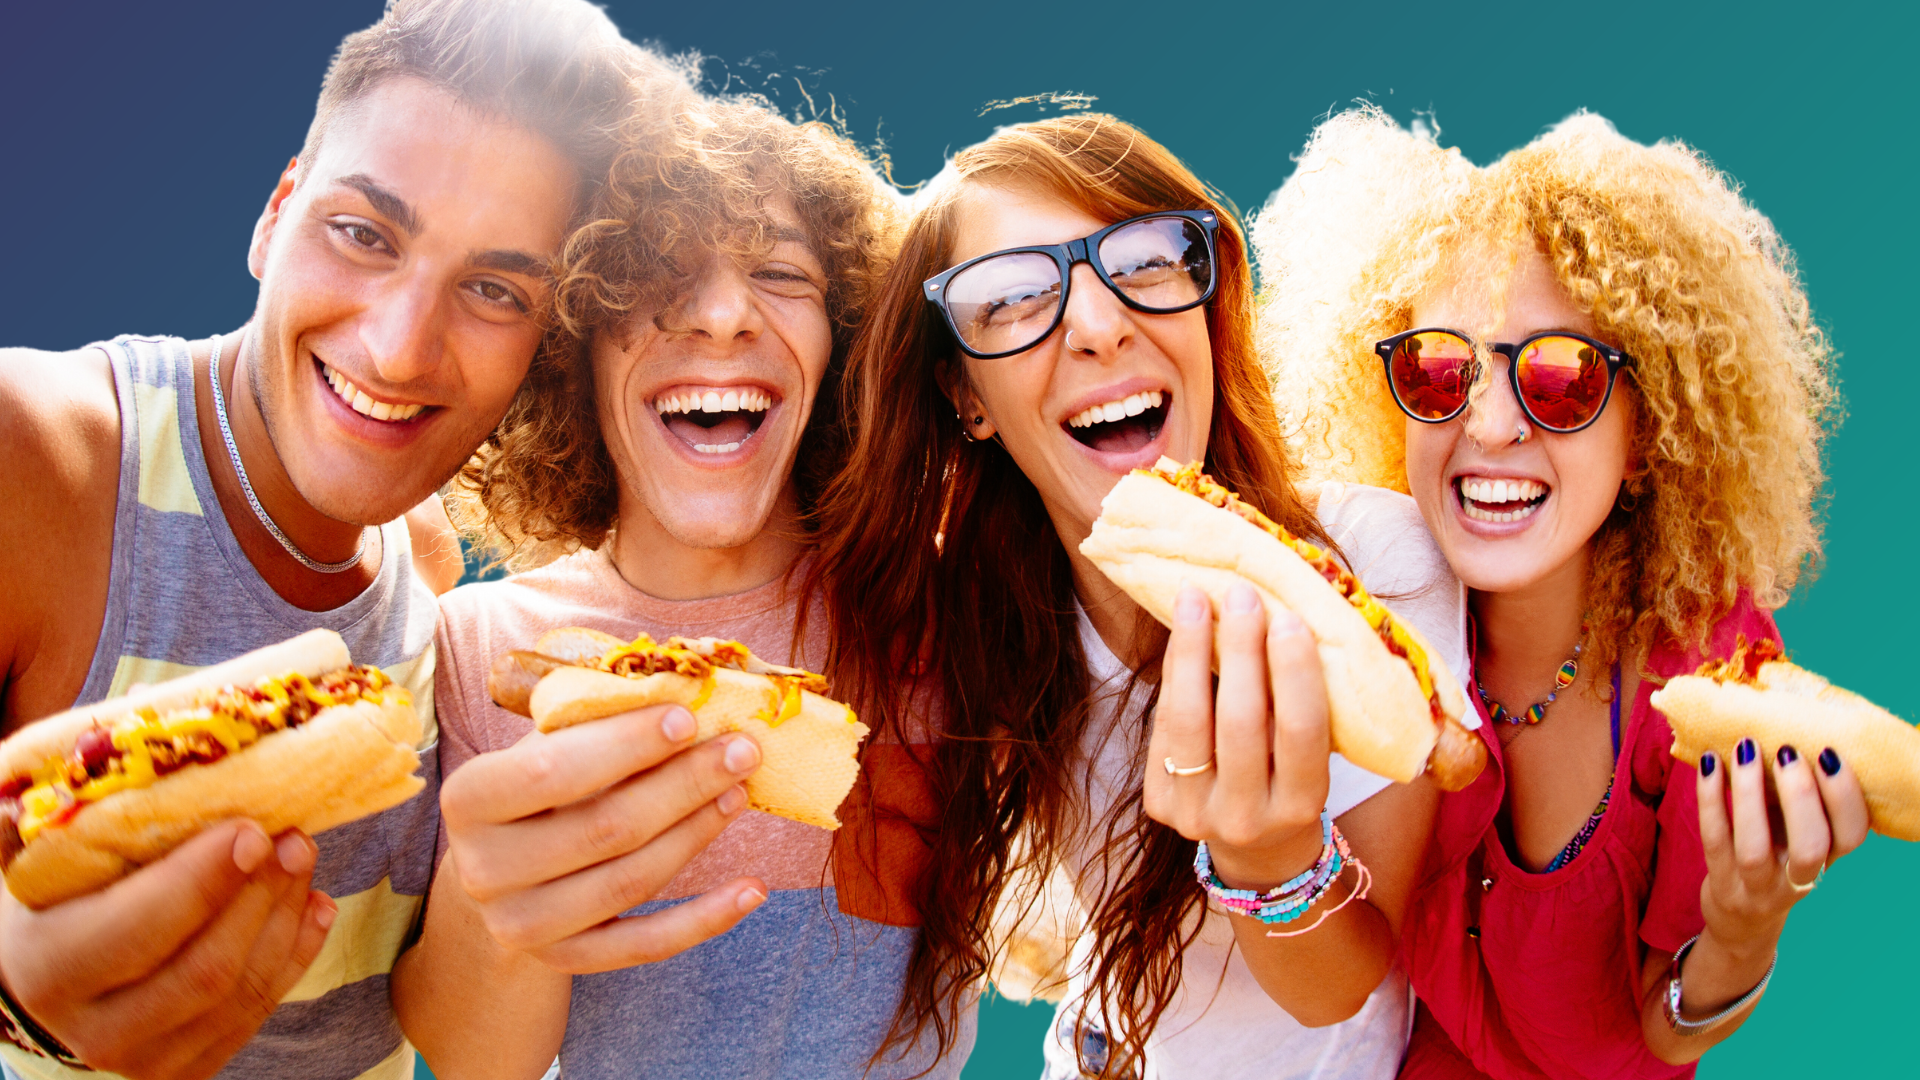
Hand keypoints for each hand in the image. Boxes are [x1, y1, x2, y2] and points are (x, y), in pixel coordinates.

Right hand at [0, 821, 334, 1077]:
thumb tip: (17, 795)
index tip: (251, 829)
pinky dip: (296, 954)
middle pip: (208, 968)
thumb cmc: (43, 911)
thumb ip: (24, 834)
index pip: (144, 929)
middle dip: (262, 895)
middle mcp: (99, 1030)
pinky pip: (258, 1013)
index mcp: (53, 970)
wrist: (40, 992)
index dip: (206, 878)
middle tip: (292, 837)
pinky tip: (313, 905)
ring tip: (301, 858)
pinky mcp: (189, 1069)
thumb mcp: (26, 872)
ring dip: (287, 918)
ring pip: (242, 992)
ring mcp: (147, 1061)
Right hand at [440, 704, 765, 974]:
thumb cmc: (535, 788)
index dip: (626, 745)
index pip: (552, 770)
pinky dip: (705, 919)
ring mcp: (521, 924)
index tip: (687, 718)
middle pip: (604, 829)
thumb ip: (595, 718)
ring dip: (697, 833)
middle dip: (684, 784)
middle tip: (741, 752)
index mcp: (469, 799)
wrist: (502, 872)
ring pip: (631, 882)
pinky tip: (753, 889)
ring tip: (740, 794)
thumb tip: (686, 688)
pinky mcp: (564, 959)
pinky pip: (645, 945)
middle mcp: (483, 870)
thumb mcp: (546, 744)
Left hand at [1143, 582, 1331, 887]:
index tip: (1289, 618)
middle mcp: (1246, 818)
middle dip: (1241, 651)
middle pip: (1240, 723)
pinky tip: (1182, 632)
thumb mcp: (1312, 758)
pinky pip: (1163, 725)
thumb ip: (1300, 706)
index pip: (1300, 734)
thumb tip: (1284, 615)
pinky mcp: (1159, 804)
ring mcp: (1195, 815)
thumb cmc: (1293, 779)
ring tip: (1194, 598)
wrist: (1255, 845)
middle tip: (1241, 595)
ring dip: (1191, 651)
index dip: (1294, 673)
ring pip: (1188, 720)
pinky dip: (1175, 673)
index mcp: (1300, 807)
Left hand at [1697, 738, 1869, 952]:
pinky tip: (1709, 764)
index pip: (1851, 834)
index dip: (1845, 797)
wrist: (1743, 916)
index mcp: (1827, 857)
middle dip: (1802, 795)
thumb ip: (1800, 798)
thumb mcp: (1797, 833)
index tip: (1829, 754)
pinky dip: (1710, 799)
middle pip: (1811, 845)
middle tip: (1788, 752)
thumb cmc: (1775, 856)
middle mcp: (1799, 876)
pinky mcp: (1721, 883)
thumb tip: (1791, 726)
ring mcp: (1758, 885)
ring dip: (1749, 793)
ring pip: (1754, 846)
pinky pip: (1713, 839)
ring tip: (1745, 749)